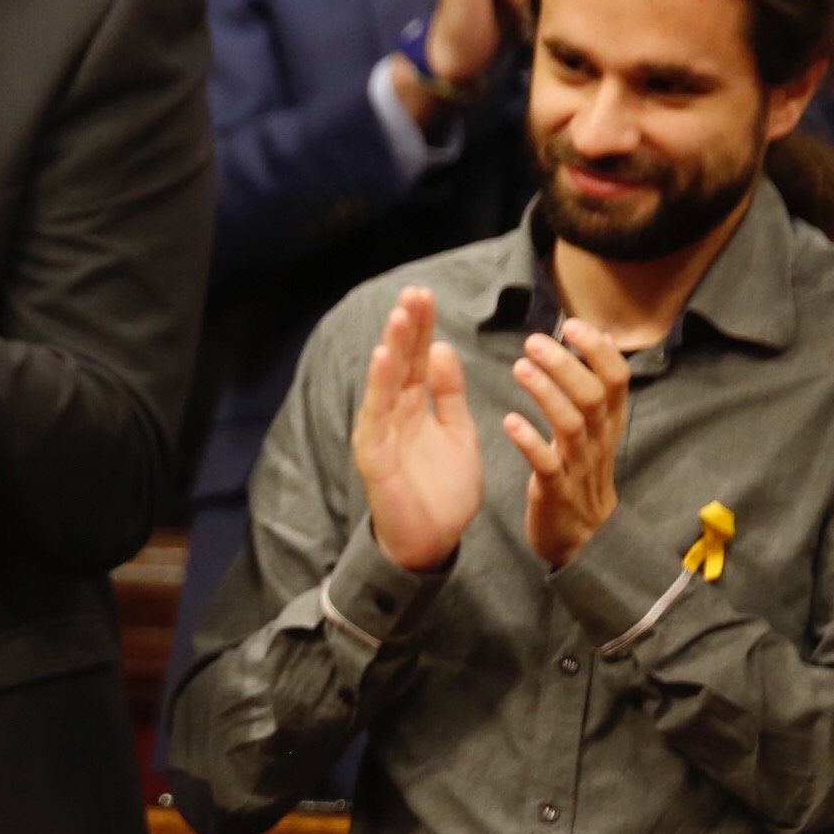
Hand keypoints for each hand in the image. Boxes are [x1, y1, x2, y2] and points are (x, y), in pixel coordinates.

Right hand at [351, 286, 482, 572]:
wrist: (432, 541)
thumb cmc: (443, 490)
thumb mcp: (458, 432)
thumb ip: (448, 393)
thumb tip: (442, 349)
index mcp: (415, 406)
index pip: (416, 358)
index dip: (421, 328)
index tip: (426, 295)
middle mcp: (394, 413)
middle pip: (399, 362)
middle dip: (406, 327)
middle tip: (414, 292)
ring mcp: (381, 432)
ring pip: (385, 382)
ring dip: (392, 347)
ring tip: (400, 316)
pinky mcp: (375, 455)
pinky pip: (377, 415)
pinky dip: (379, 386)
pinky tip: (384, 359)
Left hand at [505, 319, 630, 571]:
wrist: (583, 537)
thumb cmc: (582, 472)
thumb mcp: (596, 428)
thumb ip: (595, 385)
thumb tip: (600, 335)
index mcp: (609, 422)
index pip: (617, 379)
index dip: (598, 351)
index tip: (572, 325)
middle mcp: (599, 440)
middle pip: (593, 396)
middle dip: (566, 365)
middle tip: (534, 341)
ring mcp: (579, 466)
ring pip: (572, 425)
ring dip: (547, 394)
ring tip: (519, 368)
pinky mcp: (556, 491)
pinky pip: (548, 464)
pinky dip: (530, 442)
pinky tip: (509, 421)